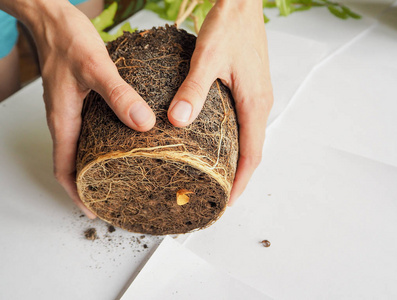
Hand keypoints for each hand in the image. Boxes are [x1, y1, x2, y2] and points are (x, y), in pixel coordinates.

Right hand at [23, 1, 155, 217]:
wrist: (52, 18)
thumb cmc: (66, 40)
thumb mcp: (95, 67)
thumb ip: (119, 95)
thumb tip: (143, 123)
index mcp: (63, 121)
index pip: (64, 169)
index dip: (77, 194)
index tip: (93, 211)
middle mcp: (65, 120)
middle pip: (73, 164)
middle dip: (88, 185)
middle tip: (111, 198)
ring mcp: (71, 110)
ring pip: (81, 148)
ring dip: (95, 166)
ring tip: (118, 176)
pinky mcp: (79, 100)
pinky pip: (87, 130)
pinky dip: (100, 143)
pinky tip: (119, 140)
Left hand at [168, 0, 272, 204]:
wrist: (242, 2)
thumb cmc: (230, 26)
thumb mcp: (208, 57)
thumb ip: (193, 90)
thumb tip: (178, 121)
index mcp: (255, 103)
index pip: (253, 154)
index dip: (242, 181)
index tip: (228, 201)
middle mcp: (260, 103)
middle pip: (253, 150)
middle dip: (239, 176)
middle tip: (218, 193)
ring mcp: (256, 95)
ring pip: (249, 137)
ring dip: (237, 159)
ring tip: (216, 174)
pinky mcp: (249, 87)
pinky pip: (244, 122)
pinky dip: (234, 140)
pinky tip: (217, 142)